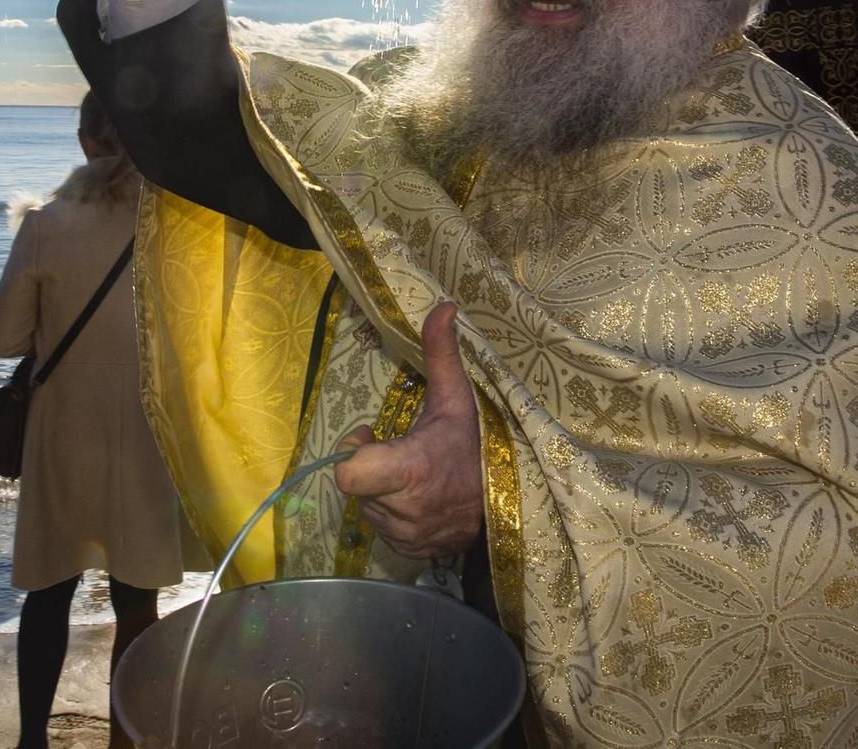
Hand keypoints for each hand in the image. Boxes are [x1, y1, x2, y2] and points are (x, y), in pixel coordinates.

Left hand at [335, 302, 483, 559]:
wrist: (509, 503)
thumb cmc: (474, 445)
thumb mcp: (457, 398)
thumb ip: (441, 353)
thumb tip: (443, 305)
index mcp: (410, 471)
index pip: (348, 473)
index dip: (354, 453)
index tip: (374, 438)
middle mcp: (404, 510)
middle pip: (358, 487)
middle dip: (372, 469)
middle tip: (401, 456)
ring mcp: (407, 536)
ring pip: (368, 509)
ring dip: (382, 493)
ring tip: (414, 479)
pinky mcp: (409, 552)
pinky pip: (382, 530)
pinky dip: (394, 515)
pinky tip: (419, 500)